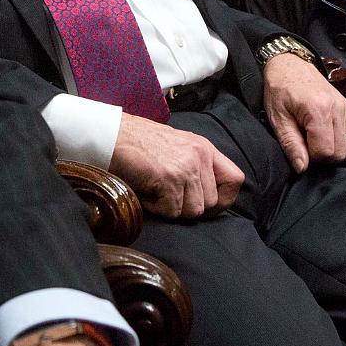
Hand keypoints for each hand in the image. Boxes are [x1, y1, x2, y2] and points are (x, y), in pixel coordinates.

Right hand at [108, 114, 242, 217]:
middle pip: (211, 203)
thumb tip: (207, 199)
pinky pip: (171, 211)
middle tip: (166, 194)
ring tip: (154, 190)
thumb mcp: (176, 148)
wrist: (111, 134)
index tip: (204, 204)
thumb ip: (195, 166)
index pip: (235, 180)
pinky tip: (146, 191)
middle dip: (188, 206)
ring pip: (193, 211)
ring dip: (171, 208)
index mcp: (204, 148)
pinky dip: (156, 208)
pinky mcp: (169, 178)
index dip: (223, 199)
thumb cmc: (137, 142)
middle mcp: (199, 155)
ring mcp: (186, 167)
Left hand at [260, 51, 345, 170]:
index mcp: (319, 110)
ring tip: (313, 138)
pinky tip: (322, 134)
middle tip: (305, 145)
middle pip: (340, 153)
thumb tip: (302, 168)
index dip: (311, 158)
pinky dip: (338, 142)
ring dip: (331, 150)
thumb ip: (291, 144)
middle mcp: (338, 109)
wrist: (290, 64)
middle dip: (322, 157)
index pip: (325, 152)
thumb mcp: (277, 118)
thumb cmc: (280, 89)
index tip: (299, 148)